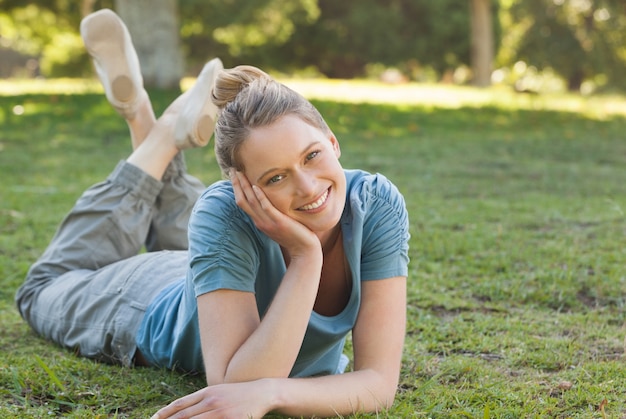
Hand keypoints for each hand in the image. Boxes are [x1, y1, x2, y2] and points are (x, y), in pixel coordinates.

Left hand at [151, 380, 271, 418]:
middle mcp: (210, 401)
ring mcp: (220, 412)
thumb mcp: (218, 392)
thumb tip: (181, 411)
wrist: (262, 392)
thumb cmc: (237, 394)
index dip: (163, 414)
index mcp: (206, 392)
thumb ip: (201, 400)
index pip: (179, 405)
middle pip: (183, 417)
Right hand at [231, 170, 319, 258]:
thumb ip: (272, 214)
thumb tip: (270, 202)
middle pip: (243, 200)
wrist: (304, 251)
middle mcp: (260, 222)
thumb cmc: (295, 237)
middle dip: (237, 184)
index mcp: (259, 221)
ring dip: (245, 186)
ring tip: (240, 173)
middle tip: (232, 169)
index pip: (242, 203)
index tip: (234, 175)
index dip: (237, 188)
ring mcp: (268, 222)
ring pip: (252, 202)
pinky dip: (260, 197)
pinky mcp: (279, 222)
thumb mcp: (279, 224)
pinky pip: (267, 208)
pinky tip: (256, 186)